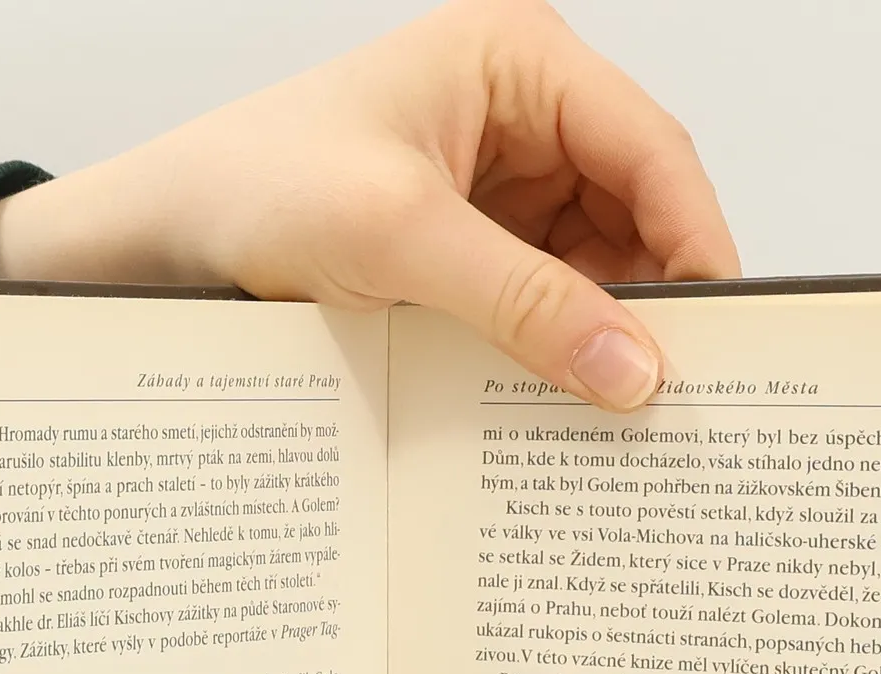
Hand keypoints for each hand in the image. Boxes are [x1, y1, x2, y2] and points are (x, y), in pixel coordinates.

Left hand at [0, 0, 739, 409]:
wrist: (162, 240)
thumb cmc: (254, 187)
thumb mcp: (400, 240)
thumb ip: (526, 304)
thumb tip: (634, 368)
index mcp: (516, 60)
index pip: (649, 146)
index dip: (696, 239)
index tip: (719, 331)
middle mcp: (520, 114)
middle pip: (637, 210)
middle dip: (653, 295)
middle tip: (672, 389)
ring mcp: (499, 184)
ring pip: (598, 264)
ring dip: (605, 330)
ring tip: (613, 405)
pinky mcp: (473, 247)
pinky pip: (547, 299)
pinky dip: (559, 347)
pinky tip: (560, 395)